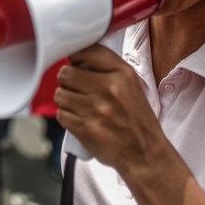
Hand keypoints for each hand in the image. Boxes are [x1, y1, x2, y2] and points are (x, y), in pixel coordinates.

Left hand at [54, 45, 160, 170]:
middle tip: (76, 89)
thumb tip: (75, 59)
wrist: (144, 153)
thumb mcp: (132, 85)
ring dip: (65, 100)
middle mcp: (109, 89)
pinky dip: (67, 117)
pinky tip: (79, 119)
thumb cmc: (136, 119)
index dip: (76, 57)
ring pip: (60, 94)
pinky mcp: (85, 128)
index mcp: (122, 74)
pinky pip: (61, 114)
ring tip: (79, 106)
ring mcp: (96, 109)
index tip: (75, 63)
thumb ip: (107, 68)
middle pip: (66, 73)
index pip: (87, 51)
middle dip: (68, 81)